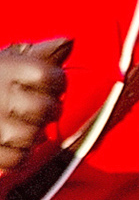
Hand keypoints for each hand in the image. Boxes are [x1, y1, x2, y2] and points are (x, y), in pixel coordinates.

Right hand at [0, 38, 71, 176]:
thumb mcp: (4, 62)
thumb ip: (37, 53)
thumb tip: (70, 40)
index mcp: (2, 70)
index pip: (47, 75)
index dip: (57, 81)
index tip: (53, 84)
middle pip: (45, 109)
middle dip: (51, 110)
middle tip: (42, 108)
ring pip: (34, 137)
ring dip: (35, 134)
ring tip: (23, 125)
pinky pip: (18, 159)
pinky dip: (20, 154)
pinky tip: (12, 143)